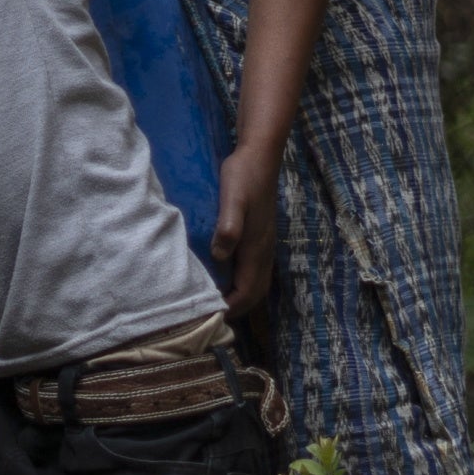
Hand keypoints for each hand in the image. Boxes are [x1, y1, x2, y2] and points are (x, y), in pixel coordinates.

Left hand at [212, 142, 282, 315]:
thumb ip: (228, 228)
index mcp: (256, 249)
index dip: (230, 309)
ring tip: (215, 301)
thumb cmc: (243, 177)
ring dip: (239, 296)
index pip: (247, 293)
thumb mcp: (233, 200)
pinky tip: (223, 275)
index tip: (209, 318)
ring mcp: (264, 244)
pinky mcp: (260, 235)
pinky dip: (241, 281)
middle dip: (236, 308)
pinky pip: (253, 269)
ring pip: (256, 282)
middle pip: (254, 293)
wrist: (259, 156)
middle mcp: (264, 251)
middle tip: (211, 316)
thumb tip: (219, 258)